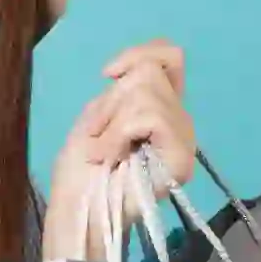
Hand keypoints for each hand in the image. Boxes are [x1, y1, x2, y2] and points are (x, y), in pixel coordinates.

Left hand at [45, 39, 196, 258]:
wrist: (76, 207)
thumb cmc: (80, 169)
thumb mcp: (96, 116)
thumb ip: (120, 89)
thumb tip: (132, 69)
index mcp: (160, 108)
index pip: (169, 57)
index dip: (138, 54)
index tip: (108, 74)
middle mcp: (178, 119)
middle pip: (150, 71)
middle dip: (112, 101)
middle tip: (100, 136)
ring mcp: (183, 138)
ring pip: (147, 91)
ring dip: (112, 121)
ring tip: (105, 150)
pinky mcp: (181, 156)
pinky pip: (151, 115)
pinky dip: (120, 132)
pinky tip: (112, 155)